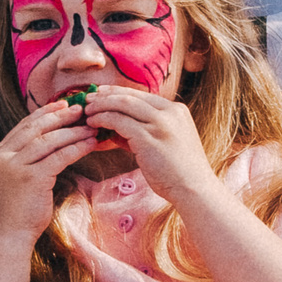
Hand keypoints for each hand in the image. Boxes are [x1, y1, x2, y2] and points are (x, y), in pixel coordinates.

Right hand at [0, 99, 102, 239]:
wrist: (10, 234)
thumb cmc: (18, 208)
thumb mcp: (17, 176)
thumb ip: (27, 157)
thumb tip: (53, 139)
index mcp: (0, 152)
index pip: (25, 125)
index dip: (46, 112)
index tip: (64, 104)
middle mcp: (5, 156)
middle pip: (36, 128)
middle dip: (61, 116)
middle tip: (81, 109)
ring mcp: (16, 166)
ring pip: (49, 140)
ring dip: (72, 131)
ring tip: (91, 127)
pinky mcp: (31, 178)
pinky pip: (58, 157)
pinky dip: (76, 148)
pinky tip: (90, 144)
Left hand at [77, 85, 214, 201]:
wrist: (194, 189)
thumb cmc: (179, 173)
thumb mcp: (165, 145)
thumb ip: (144, 134)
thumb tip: (116, 130)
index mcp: (177, 111)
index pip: (142, 95)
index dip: (119, 92)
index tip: (103, 92)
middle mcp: (170, 112)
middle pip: (131, 96)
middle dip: (107, 95)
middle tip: (89, 97)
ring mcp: (160, 124)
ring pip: (123, 105)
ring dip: (102, 106)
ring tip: (87, 111)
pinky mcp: (149, 137)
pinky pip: (119, 122)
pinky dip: (104, 120)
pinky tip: (94, 124)